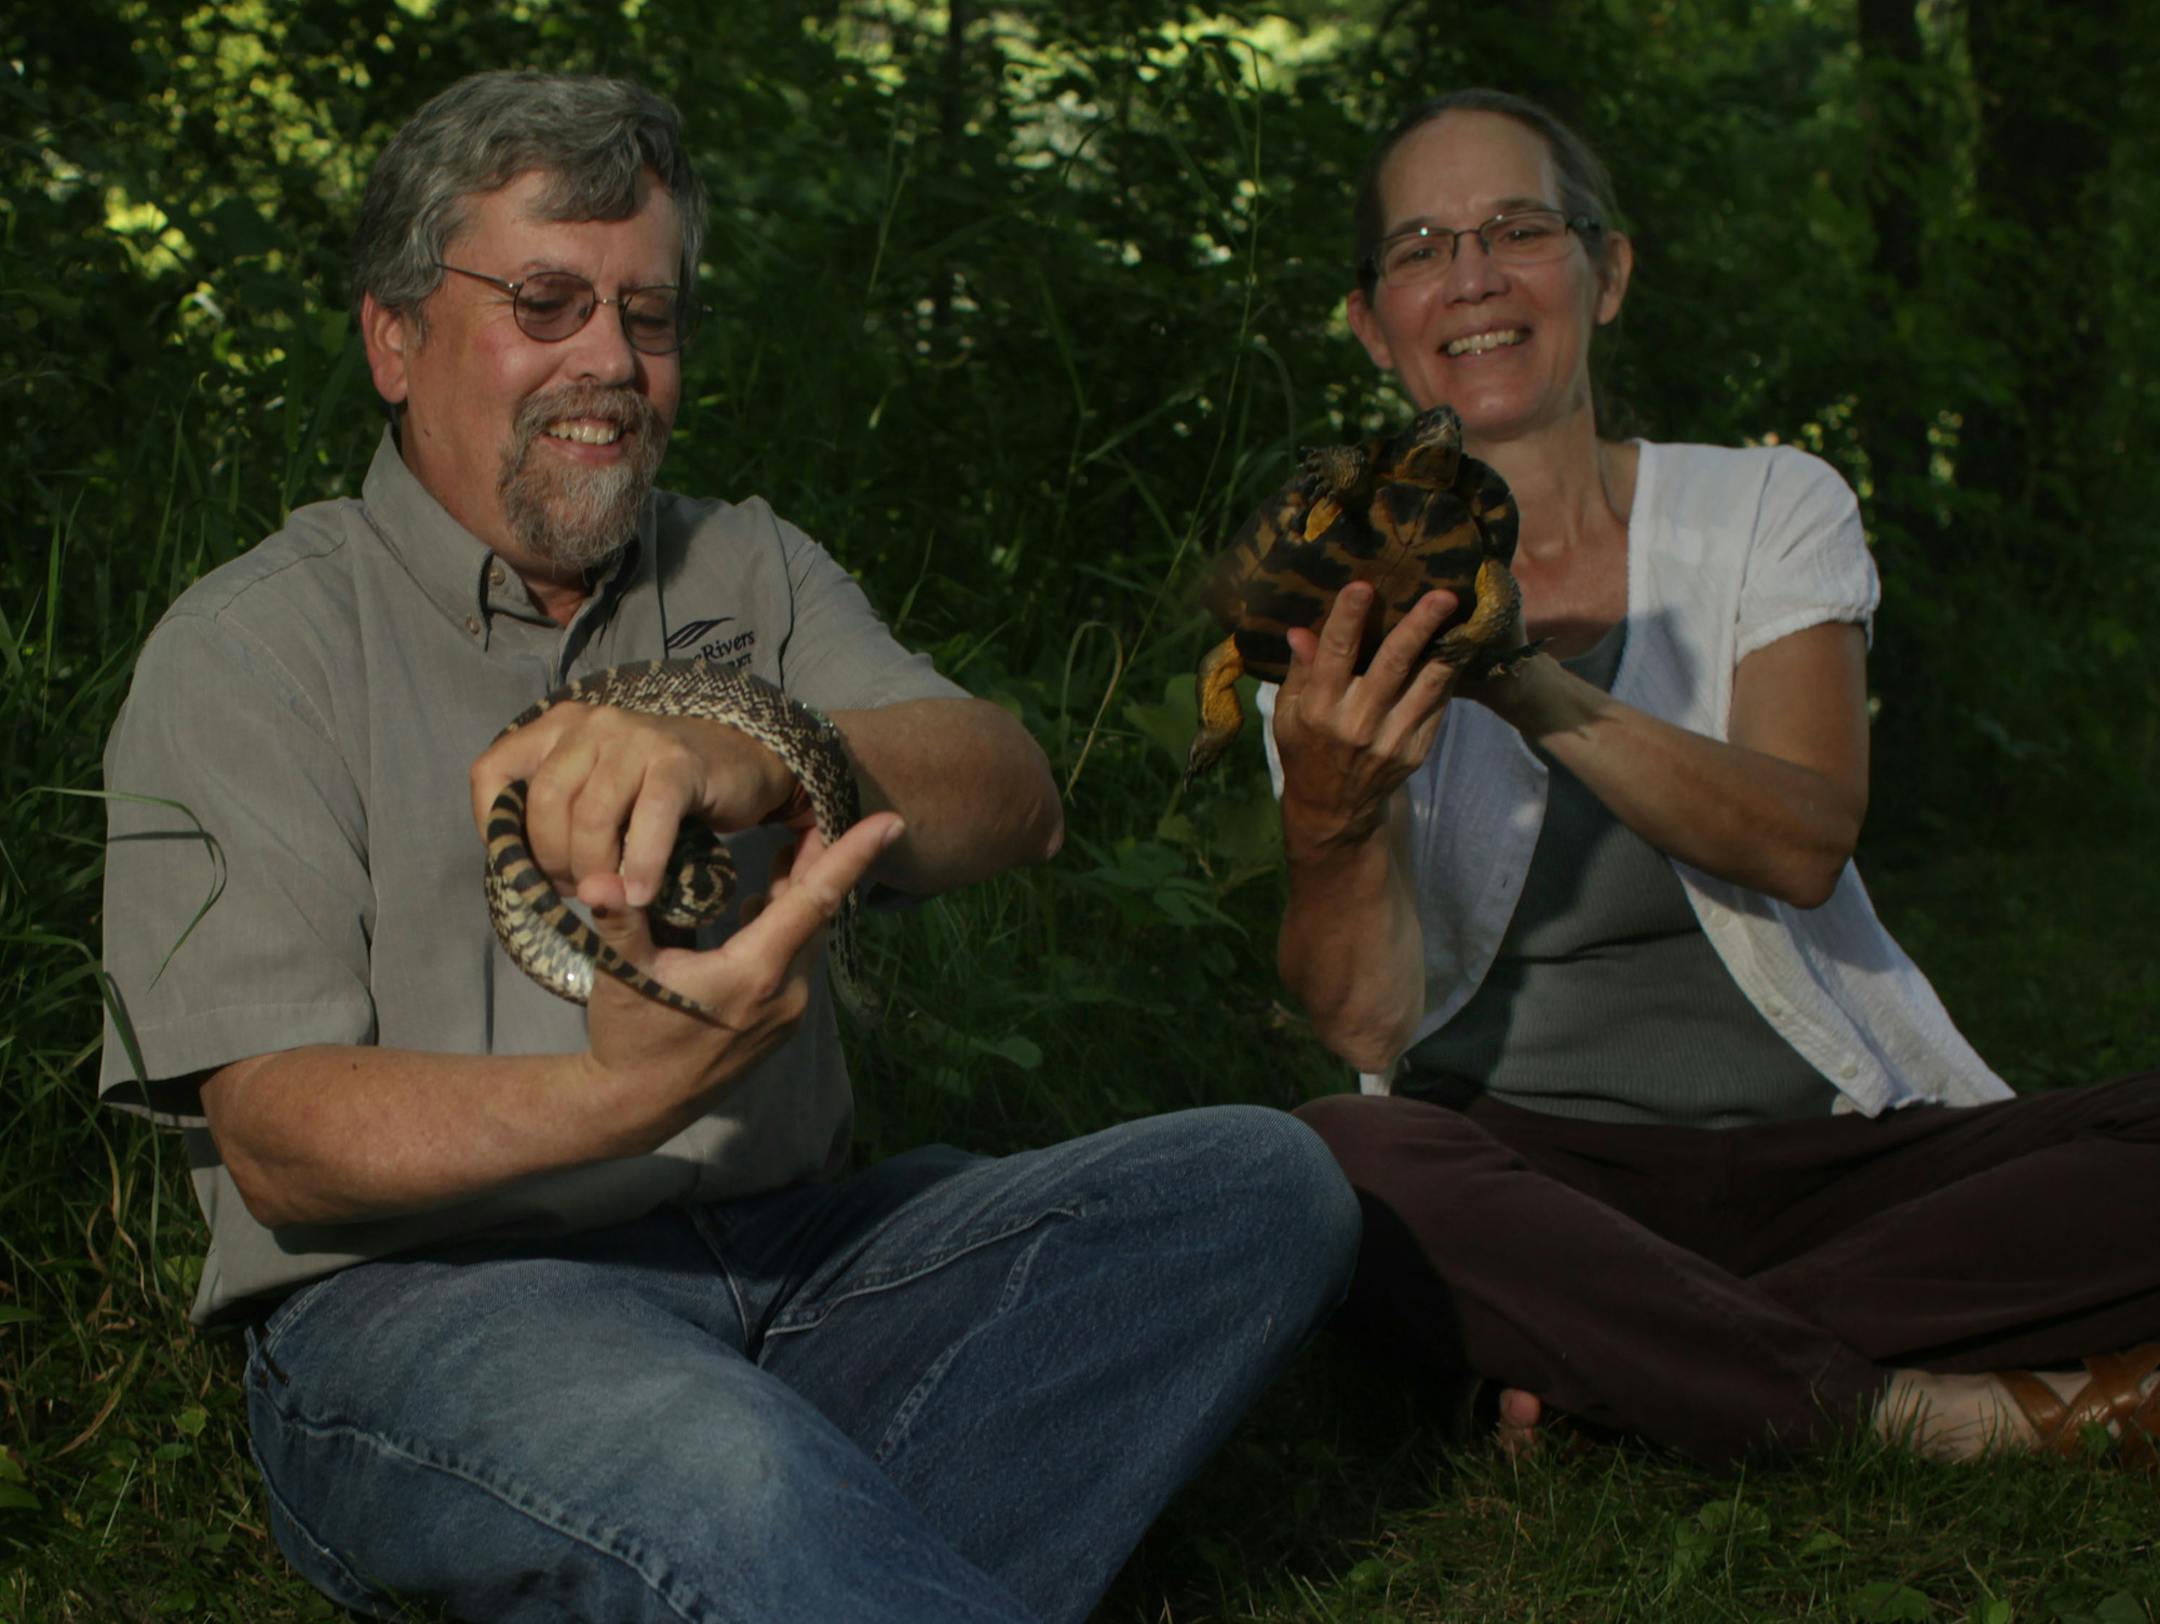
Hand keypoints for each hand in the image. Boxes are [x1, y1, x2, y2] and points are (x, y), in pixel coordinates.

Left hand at [470, 703, 799, 908]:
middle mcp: (592, 723)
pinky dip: (641, 865)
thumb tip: (530, 876)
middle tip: (577, 889)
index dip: (495, 828)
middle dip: (552, 860)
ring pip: (590, 816)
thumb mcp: (600, 793)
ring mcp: (636, 738)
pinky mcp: (678, 763)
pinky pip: (648, 820)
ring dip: (595, 869)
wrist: (743, 763)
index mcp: (559, 727)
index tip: (524, 864)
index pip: (492, 772)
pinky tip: (641, 894)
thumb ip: (560, 818)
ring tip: (610, 896)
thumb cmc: (660, 790)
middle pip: (543, 802)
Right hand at [575, 811, 902, 1119]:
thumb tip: (599, 879)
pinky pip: (796, 958)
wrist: (639, 1105)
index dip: (852, 856)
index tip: (891, 822)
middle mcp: (785, 992)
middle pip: (817, 912)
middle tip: (826, 809)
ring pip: (807, 936)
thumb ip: (618, 921)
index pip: (815, 901)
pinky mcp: (781, 1020)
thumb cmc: (631, 1036)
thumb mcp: (621, 975)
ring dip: (803, 892)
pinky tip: (768, 897)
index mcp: (754, 973)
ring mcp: (788, 1010)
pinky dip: (789, 923)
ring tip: (798, 842)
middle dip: (826, 860)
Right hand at [1273, 583, 1457, 857]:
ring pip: (1427, 684)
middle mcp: (1358, 722)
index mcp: (1320, 708)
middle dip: (1419, 626)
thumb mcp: (1287, 712)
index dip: (1348, 618)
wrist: (1333, 806)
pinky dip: (1449, 675)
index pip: (1335, 654)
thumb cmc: (1305, 748)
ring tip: (1464, 617)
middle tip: (1443, 595)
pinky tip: (1457, 649)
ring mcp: (1391, 738)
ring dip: (1447, 648)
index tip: (1363, 585)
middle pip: (1393, 664)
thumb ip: (1300, 670)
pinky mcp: (1416, 749)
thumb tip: (1299, 629)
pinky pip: (1438, 704)